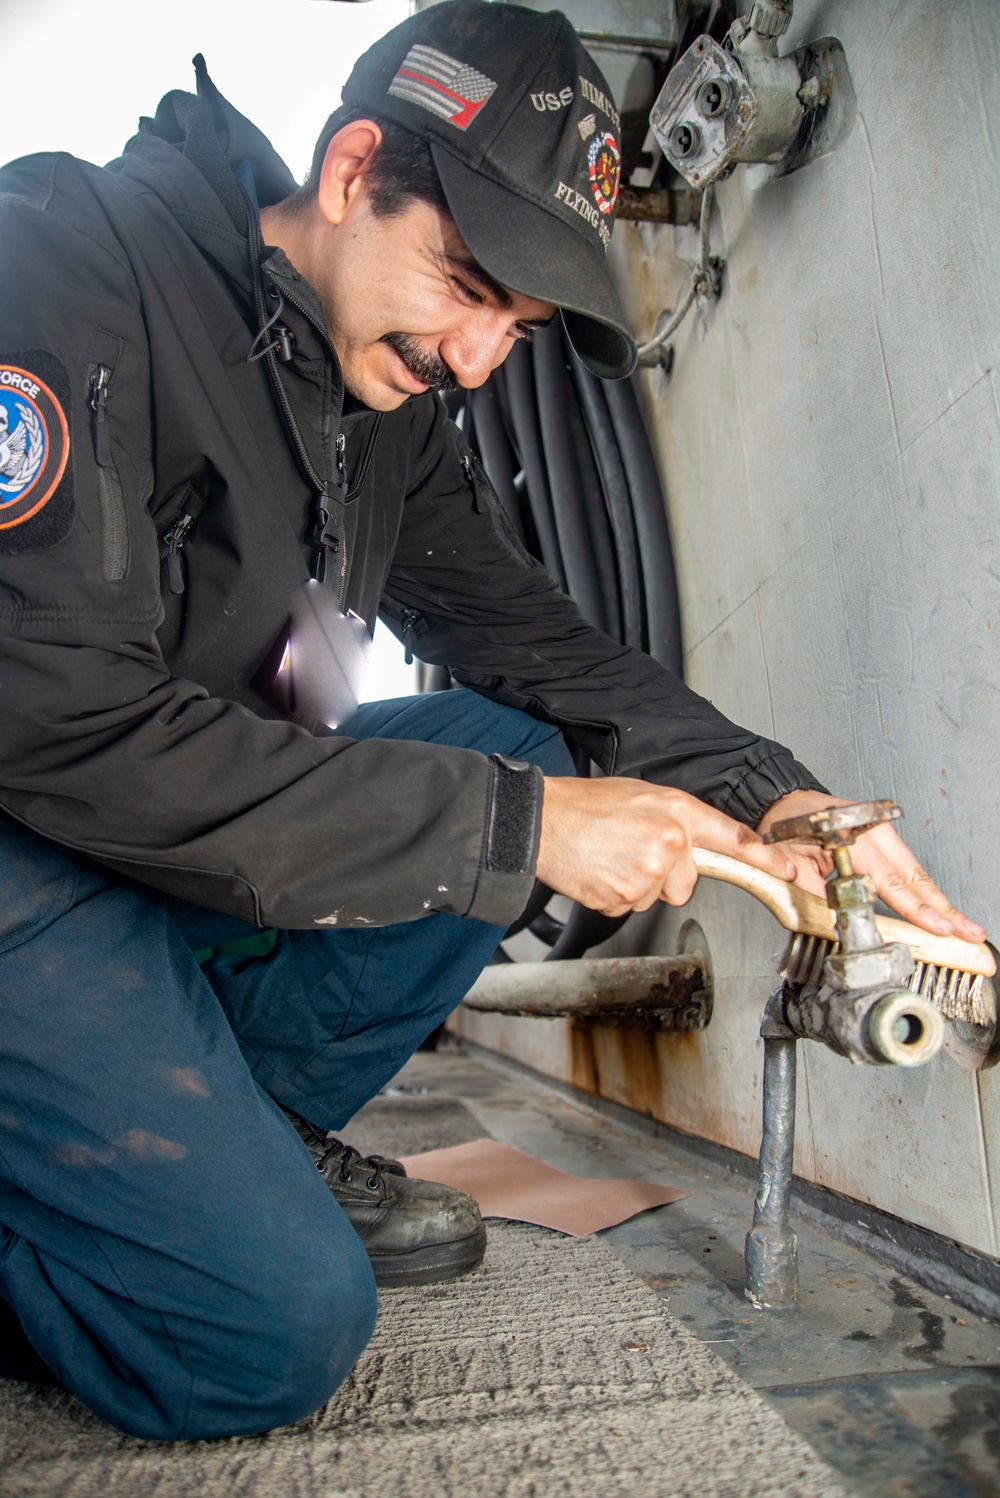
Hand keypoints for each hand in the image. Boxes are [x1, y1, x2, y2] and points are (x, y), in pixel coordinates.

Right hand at [537, 776, 797, 917]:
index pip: (733, 838)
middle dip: (664, 874)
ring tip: (611, 857)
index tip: (788, 868)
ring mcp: (647, 873)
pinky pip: (629, 907)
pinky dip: (614, 895)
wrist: (542, 821)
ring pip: (656, 896)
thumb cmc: (588, 805)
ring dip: (635, 884)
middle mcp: (669, 842)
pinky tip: (600, 871)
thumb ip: (680, 818)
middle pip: (686, 881)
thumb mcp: (644, 796)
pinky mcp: (623, 897)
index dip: (765, 857)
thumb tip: (702, 843)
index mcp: (677, 811)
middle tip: (631, 850)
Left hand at [756, 790, 985, 942]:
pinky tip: (940, 907)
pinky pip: (908, 867)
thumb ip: (814, 892)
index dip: (917, 909)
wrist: (784, 800)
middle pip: (916, 878)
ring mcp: (882, 833)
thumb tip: (841, 920)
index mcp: (853, 838)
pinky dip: (925, 889)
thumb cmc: (786, 827)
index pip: (891, 882)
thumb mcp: (789, 862)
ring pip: (917, 873)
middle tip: (969, 932)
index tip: (939, 927)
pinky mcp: (883, 837)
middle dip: (943, 909)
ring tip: (963, 925)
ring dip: (940, 902)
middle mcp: (874, 833)